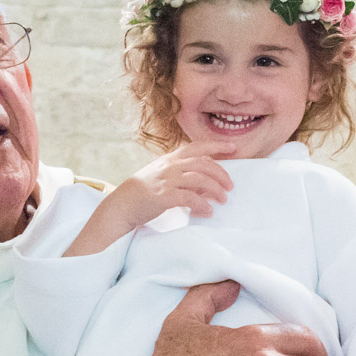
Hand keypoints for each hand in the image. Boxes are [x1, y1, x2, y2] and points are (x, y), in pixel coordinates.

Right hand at [107, 141, 233, 229]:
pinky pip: (188, 198)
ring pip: (199, 179)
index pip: (197, 146)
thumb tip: (206, 184)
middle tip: (230, 186)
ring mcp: (166, 180)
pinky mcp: (163, 196)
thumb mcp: (163, 175)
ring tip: (222, 199)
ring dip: (214, 190)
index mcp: (171, 159)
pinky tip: (208, 211)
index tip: (233, 147)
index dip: (216, 145)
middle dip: (221, 174)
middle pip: (203, 164)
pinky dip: (201, 204)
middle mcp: (170, 166)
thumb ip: (183, 175)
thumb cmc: (144, 191)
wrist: (123, 204)